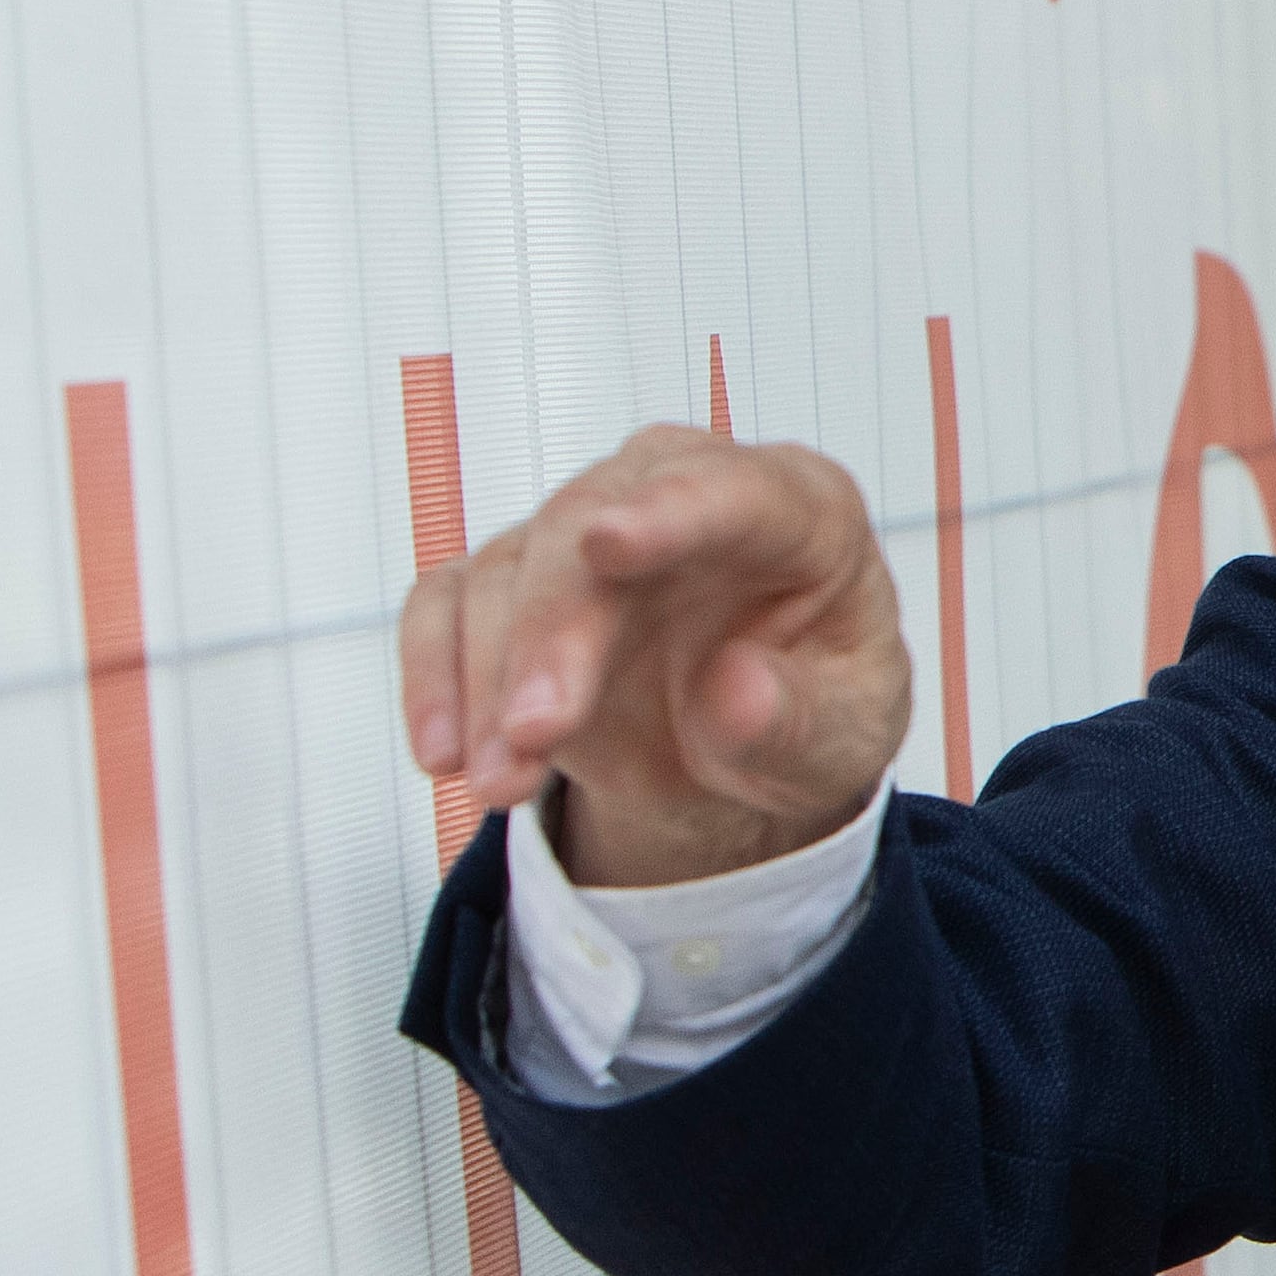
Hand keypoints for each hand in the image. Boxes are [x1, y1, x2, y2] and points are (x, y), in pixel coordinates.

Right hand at [398, 425, 910, 887]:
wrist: (750, 747)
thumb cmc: (813, 712)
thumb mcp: (840, 743)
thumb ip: (796, 722)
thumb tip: (736, 694)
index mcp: (799, 512)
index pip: (732, 492)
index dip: (669, 513)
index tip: (608, 542)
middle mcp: (683, 494)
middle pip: (586, 530)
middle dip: (551, 633)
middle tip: (534, 734)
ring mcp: (588, 530)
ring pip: (508, 571)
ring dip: (491, 679)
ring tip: (500, 783)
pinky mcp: (518, 579)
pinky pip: (448, 604)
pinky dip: (435, 676)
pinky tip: (445, 751)